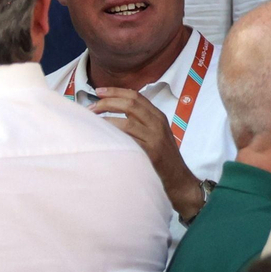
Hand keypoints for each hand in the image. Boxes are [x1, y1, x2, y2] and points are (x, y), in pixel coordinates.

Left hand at [89, 87, 201, 221]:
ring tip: (92, 122)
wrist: (180, 180)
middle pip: (130, 104)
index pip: (135, 96)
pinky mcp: (151, 154)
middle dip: (107, 103)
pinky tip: (103, 138)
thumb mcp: (156, 134)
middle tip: (91, 108)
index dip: (115, 91)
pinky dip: (114, 137)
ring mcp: (155, 138)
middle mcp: (157, 124)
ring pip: (126, 122)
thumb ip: (141, 121)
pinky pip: (129, 141)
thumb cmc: (164, 158)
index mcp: (158, 116)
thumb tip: (113, 112)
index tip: (98, 91)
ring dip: (105, 120)